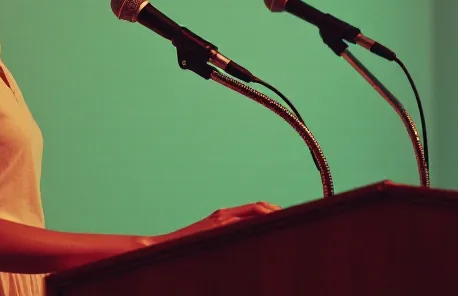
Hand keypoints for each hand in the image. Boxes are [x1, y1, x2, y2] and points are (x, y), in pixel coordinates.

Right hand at [152, 201, 280, 244]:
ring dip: (271, 215)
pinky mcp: (217, 226)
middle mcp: (224, 215)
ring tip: (286, 220)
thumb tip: (245, 240)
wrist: (161, 248)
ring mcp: (221, 220)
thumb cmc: (186, 249)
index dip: (272, 211)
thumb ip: (225, 236)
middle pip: (258, 208)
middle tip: (296, 218)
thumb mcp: (209, 240)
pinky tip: (269, 225)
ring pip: (254, 213)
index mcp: (224, 216)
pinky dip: (258, 221)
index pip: (255, 209)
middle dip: (277, 212)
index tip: (287, 217)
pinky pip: (243, 221)